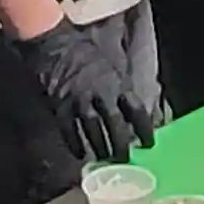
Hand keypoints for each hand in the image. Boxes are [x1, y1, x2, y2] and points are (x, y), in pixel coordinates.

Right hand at [19, 15, 159, 164]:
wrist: (55, 44)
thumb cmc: (84, 53)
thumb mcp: (110, 66)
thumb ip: (119, 88)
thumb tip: (129, 111)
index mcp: (116, 82)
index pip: (136, 110)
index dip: (144, 129)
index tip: (149, 144)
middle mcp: (101, 93)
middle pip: (115, 125)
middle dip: (121, 145)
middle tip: (125, 159)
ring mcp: (80, 101)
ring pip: (94, 131)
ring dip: (101, 148)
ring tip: (105, 159)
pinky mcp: (61, 106)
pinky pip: (70, 131)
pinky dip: (76, 144)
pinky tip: (80, 154)